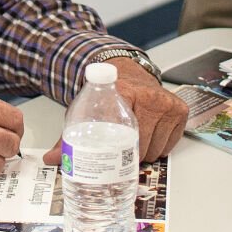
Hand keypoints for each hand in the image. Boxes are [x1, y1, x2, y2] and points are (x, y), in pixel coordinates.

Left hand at [40, 58, 187, 166]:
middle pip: (140, 147)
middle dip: (129, 155)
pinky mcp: (180, 110)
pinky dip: (160, 146)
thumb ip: (68, 136)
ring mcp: (167, 103)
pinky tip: (149, 135)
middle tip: (119, 150)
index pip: (122, 132)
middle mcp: (149, 96)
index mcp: (123, 92)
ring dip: (145, 152)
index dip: (116, 151)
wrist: (128, 71)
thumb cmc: (109, 94)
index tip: (111, 158)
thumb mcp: (85, 110)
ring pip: (156, 150)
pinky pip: (170, 145)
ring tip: (133, 140)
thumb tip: (52, 159)